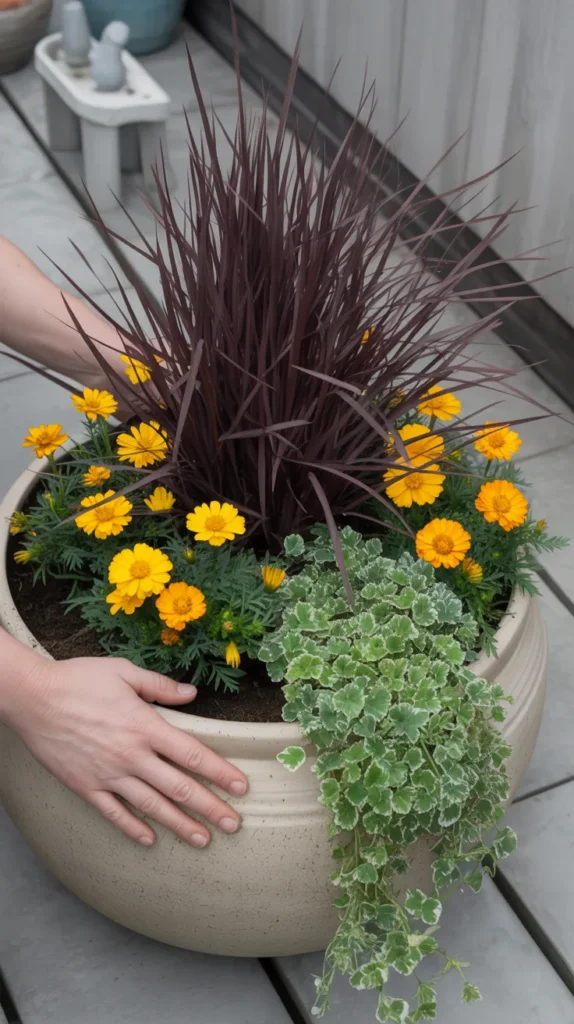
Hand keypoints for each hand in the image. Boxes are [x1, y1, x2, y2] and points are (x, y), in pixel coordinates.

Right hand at [3, 654, 247, 847]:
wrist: (32, 697)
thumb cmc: (78, 679)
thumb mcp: (123, 672)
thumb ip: (160, 685)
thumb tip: (192, 693)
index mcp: (145, 725)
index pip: (192, 755)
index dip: (220, 773)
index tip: (241, 787)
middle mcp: (131, 755)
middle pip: (179, 787)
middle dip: (210, 807)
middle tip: (233, 824)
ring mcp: (108, 774)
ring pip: (152, 806)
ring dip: (180, 824)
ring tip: (202, 839)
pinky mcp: (85, 786)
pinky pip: (114, 813)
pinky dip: (133, 828)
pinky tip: (150, 839)